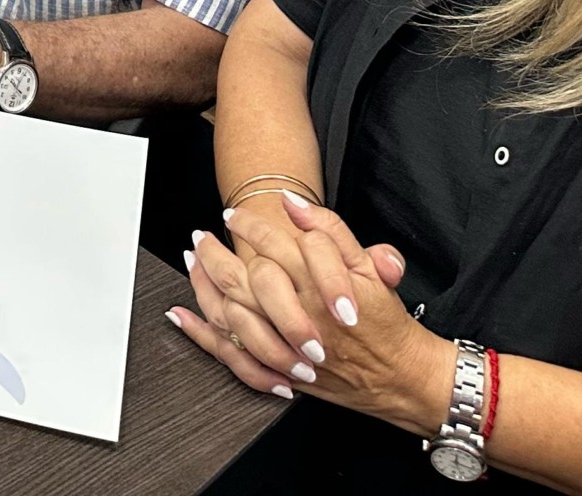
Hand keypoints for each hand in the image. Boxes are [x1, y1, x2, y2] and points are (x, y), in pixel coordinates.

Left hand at [173, 194, 448, 429]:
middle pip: (243, 277)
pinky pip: (230, 354)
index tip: (232, 215)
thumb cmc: (386, 324)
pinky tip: (181, 315)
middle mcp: (299, 315)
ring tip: (192, 263)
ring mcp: (285, 346)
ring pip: (231, 312)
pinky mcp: (279, 371)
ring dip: (204, 285)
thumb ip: (332, 231)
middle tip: (201, 237)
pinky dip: (201, 334)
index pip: (273, 245)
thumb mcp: (371, 268)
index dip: (248, 225)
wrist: (401, 378)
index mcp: (320, 286)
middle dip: (215, 253)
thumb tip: (293, 202)